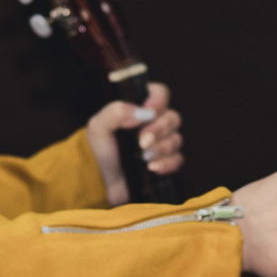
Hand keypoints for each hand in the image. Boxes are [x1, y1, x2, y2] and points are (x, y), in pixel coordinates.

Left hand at [86, 83, 182, 205]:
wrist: (104, 183)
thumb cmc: (101, 152)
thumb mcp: (98, 128)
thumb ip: (116, 112)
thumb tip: (143, 112)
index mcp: (139, 109)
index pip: (160, 93)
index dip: (159, 100)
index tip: (150, 111)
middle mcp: (154, 123)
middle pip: (173, 117)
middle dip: (159, 129)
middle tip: (142, 142)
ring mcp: (163, 142)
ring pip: (177, 139)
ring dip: (161, 148)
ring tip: (143, 158)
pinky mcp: (167, 161)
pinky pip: (178, 159)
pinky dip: (167, 163)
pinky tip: (152, 168)